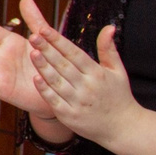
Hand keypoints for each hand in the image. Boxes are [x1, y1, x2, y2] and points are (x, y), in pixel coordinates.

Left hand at [26, 0, 139, 142]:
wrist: (123, 128)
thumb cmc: (118, 96)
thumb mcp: (117, 71)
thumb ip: (108, 49)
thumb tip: (109, 26)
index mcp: (97, 73)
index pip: (74, 53)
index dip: (59, 41)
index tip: (45, 29)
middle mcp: (87, 87)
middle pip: (63, 65)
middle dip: (47, 50)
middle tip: (33, 36)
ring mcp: (78, 102)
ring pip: (57, 82)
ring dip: (43, 67)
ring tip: (32, 53)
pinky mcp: (70, 116)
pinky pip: (55, 101)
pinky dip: (45, 90)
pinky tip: (35, 79)